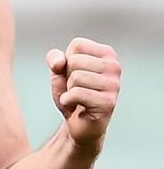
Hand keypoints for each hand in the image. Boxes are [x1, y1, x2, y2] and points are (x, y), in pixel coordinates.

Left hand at [46, 37, 120, 151]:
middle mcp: (115, 67)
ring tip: (78, 97)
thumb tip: (59, 62)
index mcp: (107, 54)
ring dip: (69, 90)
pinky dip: (68, 101)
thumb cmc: (71, 92)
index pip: (77, 44)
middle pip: (75, 61)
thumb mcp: (58, 69)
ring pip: (76, 77)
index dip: (67, 60)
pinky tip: (77, 106)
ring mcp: (114, 85)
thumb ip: (54, 57)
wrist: (77, 123)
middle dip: (68, 76)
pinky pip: (76, 93)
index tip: (75, 73)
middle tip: (77, 88)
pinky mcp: (108, 103)